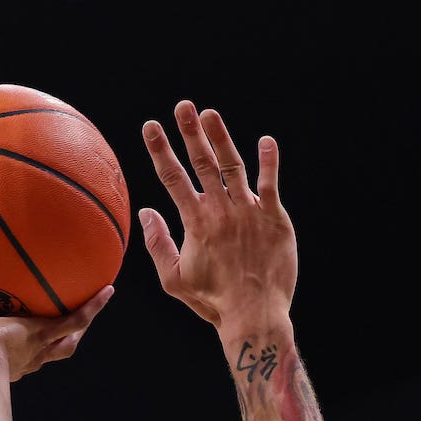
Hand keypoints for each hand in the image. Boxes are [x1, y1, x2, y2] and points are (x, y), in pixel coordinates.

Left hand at [0, 285, 111, 382]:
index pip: (14, 357)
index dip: (20, 351)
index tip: (18, 341)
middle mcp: (22, 356)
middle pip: (48, 350)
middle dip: (58, 340)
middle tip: (66, 329)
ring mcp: (36, 344)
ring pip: (68, 333)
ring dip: (82, 319)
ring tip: (99, 299)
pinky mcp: (44, 333)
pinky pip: (75, 317)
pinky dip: (92, 305)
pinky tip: (108, 288)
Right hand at [139, 101, 295, 328]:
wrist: (255, 313)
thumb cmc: (212, 300)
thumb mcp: (173, 278)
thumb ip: (157, 243)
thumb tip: (145, 212)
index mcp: (195, 223)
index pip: (172, 178)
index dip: (160, 150)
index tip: (151, 126)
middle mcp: (221, 211)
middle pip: (201, 163)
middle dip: (189, 132)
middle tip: (182, 107)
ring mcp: (250, 212)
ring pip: (233, 166)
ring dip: (221, 138)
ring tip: (210, 114)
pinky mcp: (275, 218)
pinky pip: (270, 184)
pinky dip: (268, 161)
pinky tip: (266, 141)